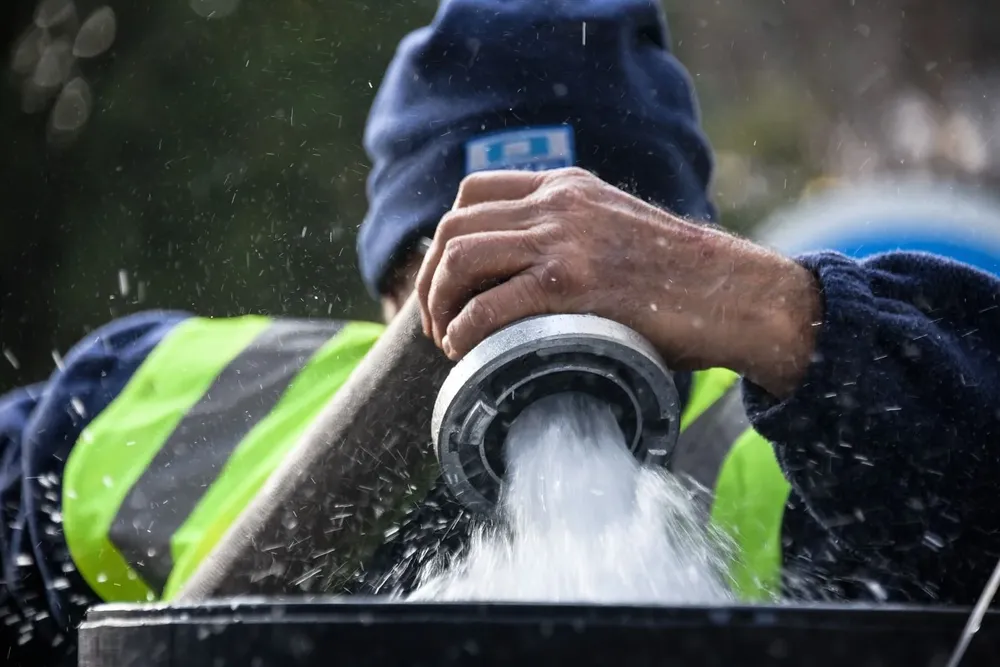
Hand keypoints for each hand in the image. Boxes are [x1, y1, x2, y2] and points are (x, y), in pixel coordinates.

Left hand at [415, 168, 821, 397]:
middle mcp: (558, 204)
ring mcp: (564, 241)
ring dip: (439, 304)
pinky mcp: (573, 285)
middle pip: (455, 226)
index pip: (474, 192)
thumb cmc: (682, 276)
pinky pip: (489, 305)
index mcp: (567, 186)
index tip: (449, 279)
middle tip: (436, 319)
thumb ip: (574, 234)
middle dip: (432, 278)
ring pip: (461, 258)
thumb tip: (529, 274)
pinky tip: (466, 350)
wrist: (736, 293)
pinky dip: (464, 331)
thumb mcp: (619, 228)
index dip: (447, 238)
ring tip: (448, 339)